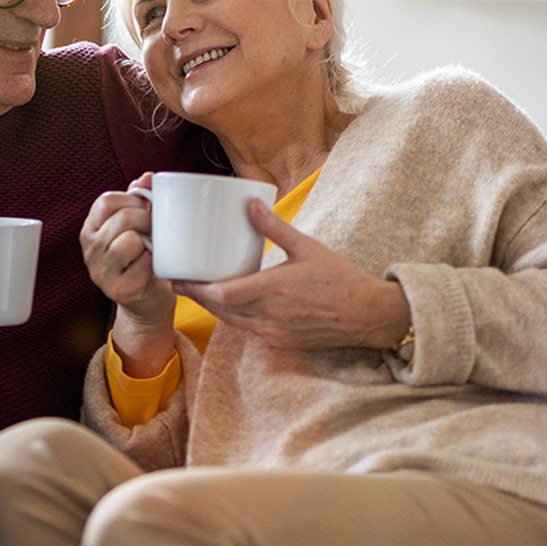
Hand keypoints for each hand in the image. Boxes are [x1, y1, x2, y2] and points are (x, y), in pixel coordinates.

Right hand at [80, 174, 177, 376]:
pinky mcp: (119, 290)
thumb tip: (147, 176)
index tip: (144, 209)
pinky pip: (142, 264)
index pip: (106, 201)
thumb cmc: (141, 259)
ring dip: (150, 241)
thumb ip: (138, 200)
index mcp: (91, 230)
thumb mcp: (135, 227)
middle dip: (147, 219)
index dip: (132, 200)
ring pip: (129, 240)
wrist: (147, 302)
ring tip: (153, 248)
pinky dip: (154, 262)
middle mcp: (90, 251)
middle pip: (122, 219)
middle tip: (157, 229)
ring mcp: (101, 272)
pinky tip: (154, 266)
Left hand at [173, 198, 410, 350]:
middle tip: (177, 281)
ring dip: (212, 308)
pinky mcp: (281, 342)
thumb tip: (251, 203)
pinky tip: (227, 304)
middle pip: (220, 310)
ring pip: (232, 322)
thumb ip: (275, 227)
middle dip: (197, 296)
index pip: (223, 294)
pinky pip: (248, 329)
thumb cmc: (340, 278)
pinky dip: (233, 317)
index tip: (178, 276)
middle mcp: (271, 315)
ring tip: (195, 291)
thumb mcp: (307, 247)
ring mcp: (275, 332)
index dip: (197, 288)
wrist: (368, 315)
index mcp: (274, 290)